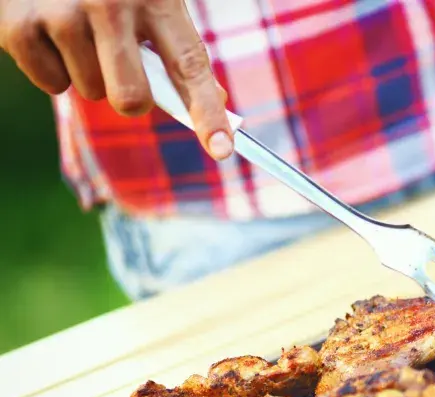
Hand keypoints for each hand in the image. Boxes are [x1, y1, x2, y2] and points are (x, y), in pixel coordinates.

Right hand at [0, 0, 232, 159]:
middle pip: (131, 99)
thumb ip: (181, 46)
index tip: (221, 149)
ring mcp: (62, 14)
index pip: (189, 66)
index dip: (206, 113)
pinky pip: (51, 84)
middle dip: (131, 97)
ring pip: (91, 92)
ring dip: (89, 73)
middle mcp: (110, 4)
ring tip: (81, 30)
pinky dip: (54, 68)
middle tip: (123, 68)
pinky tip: (51, 29)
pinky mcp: (19, 24)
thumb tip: (218, 101)